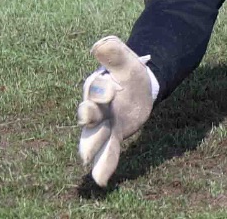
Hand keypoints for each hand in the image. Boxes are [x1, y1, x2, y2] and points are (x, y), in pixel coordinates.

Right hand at [76, 36, 154, 187]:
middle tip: (88, 118)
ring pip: (93, 136)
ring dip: (90, 146)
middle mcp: (95, 106)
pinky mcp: (114, 136)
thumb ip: (114, 52)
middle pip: (89, 113)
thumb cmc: (128, 71)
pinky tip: (101, 180)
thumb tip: (98, 45)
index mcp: (97, 84)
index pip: (95, 88)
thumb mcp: (126, 59)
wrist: (139, 86)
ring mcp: (103, 124)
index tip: (111, 89)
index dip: (101, 90)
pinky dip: (104, 165)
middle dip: (89, 116)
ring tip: (87, 158)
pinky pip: (108, 152)